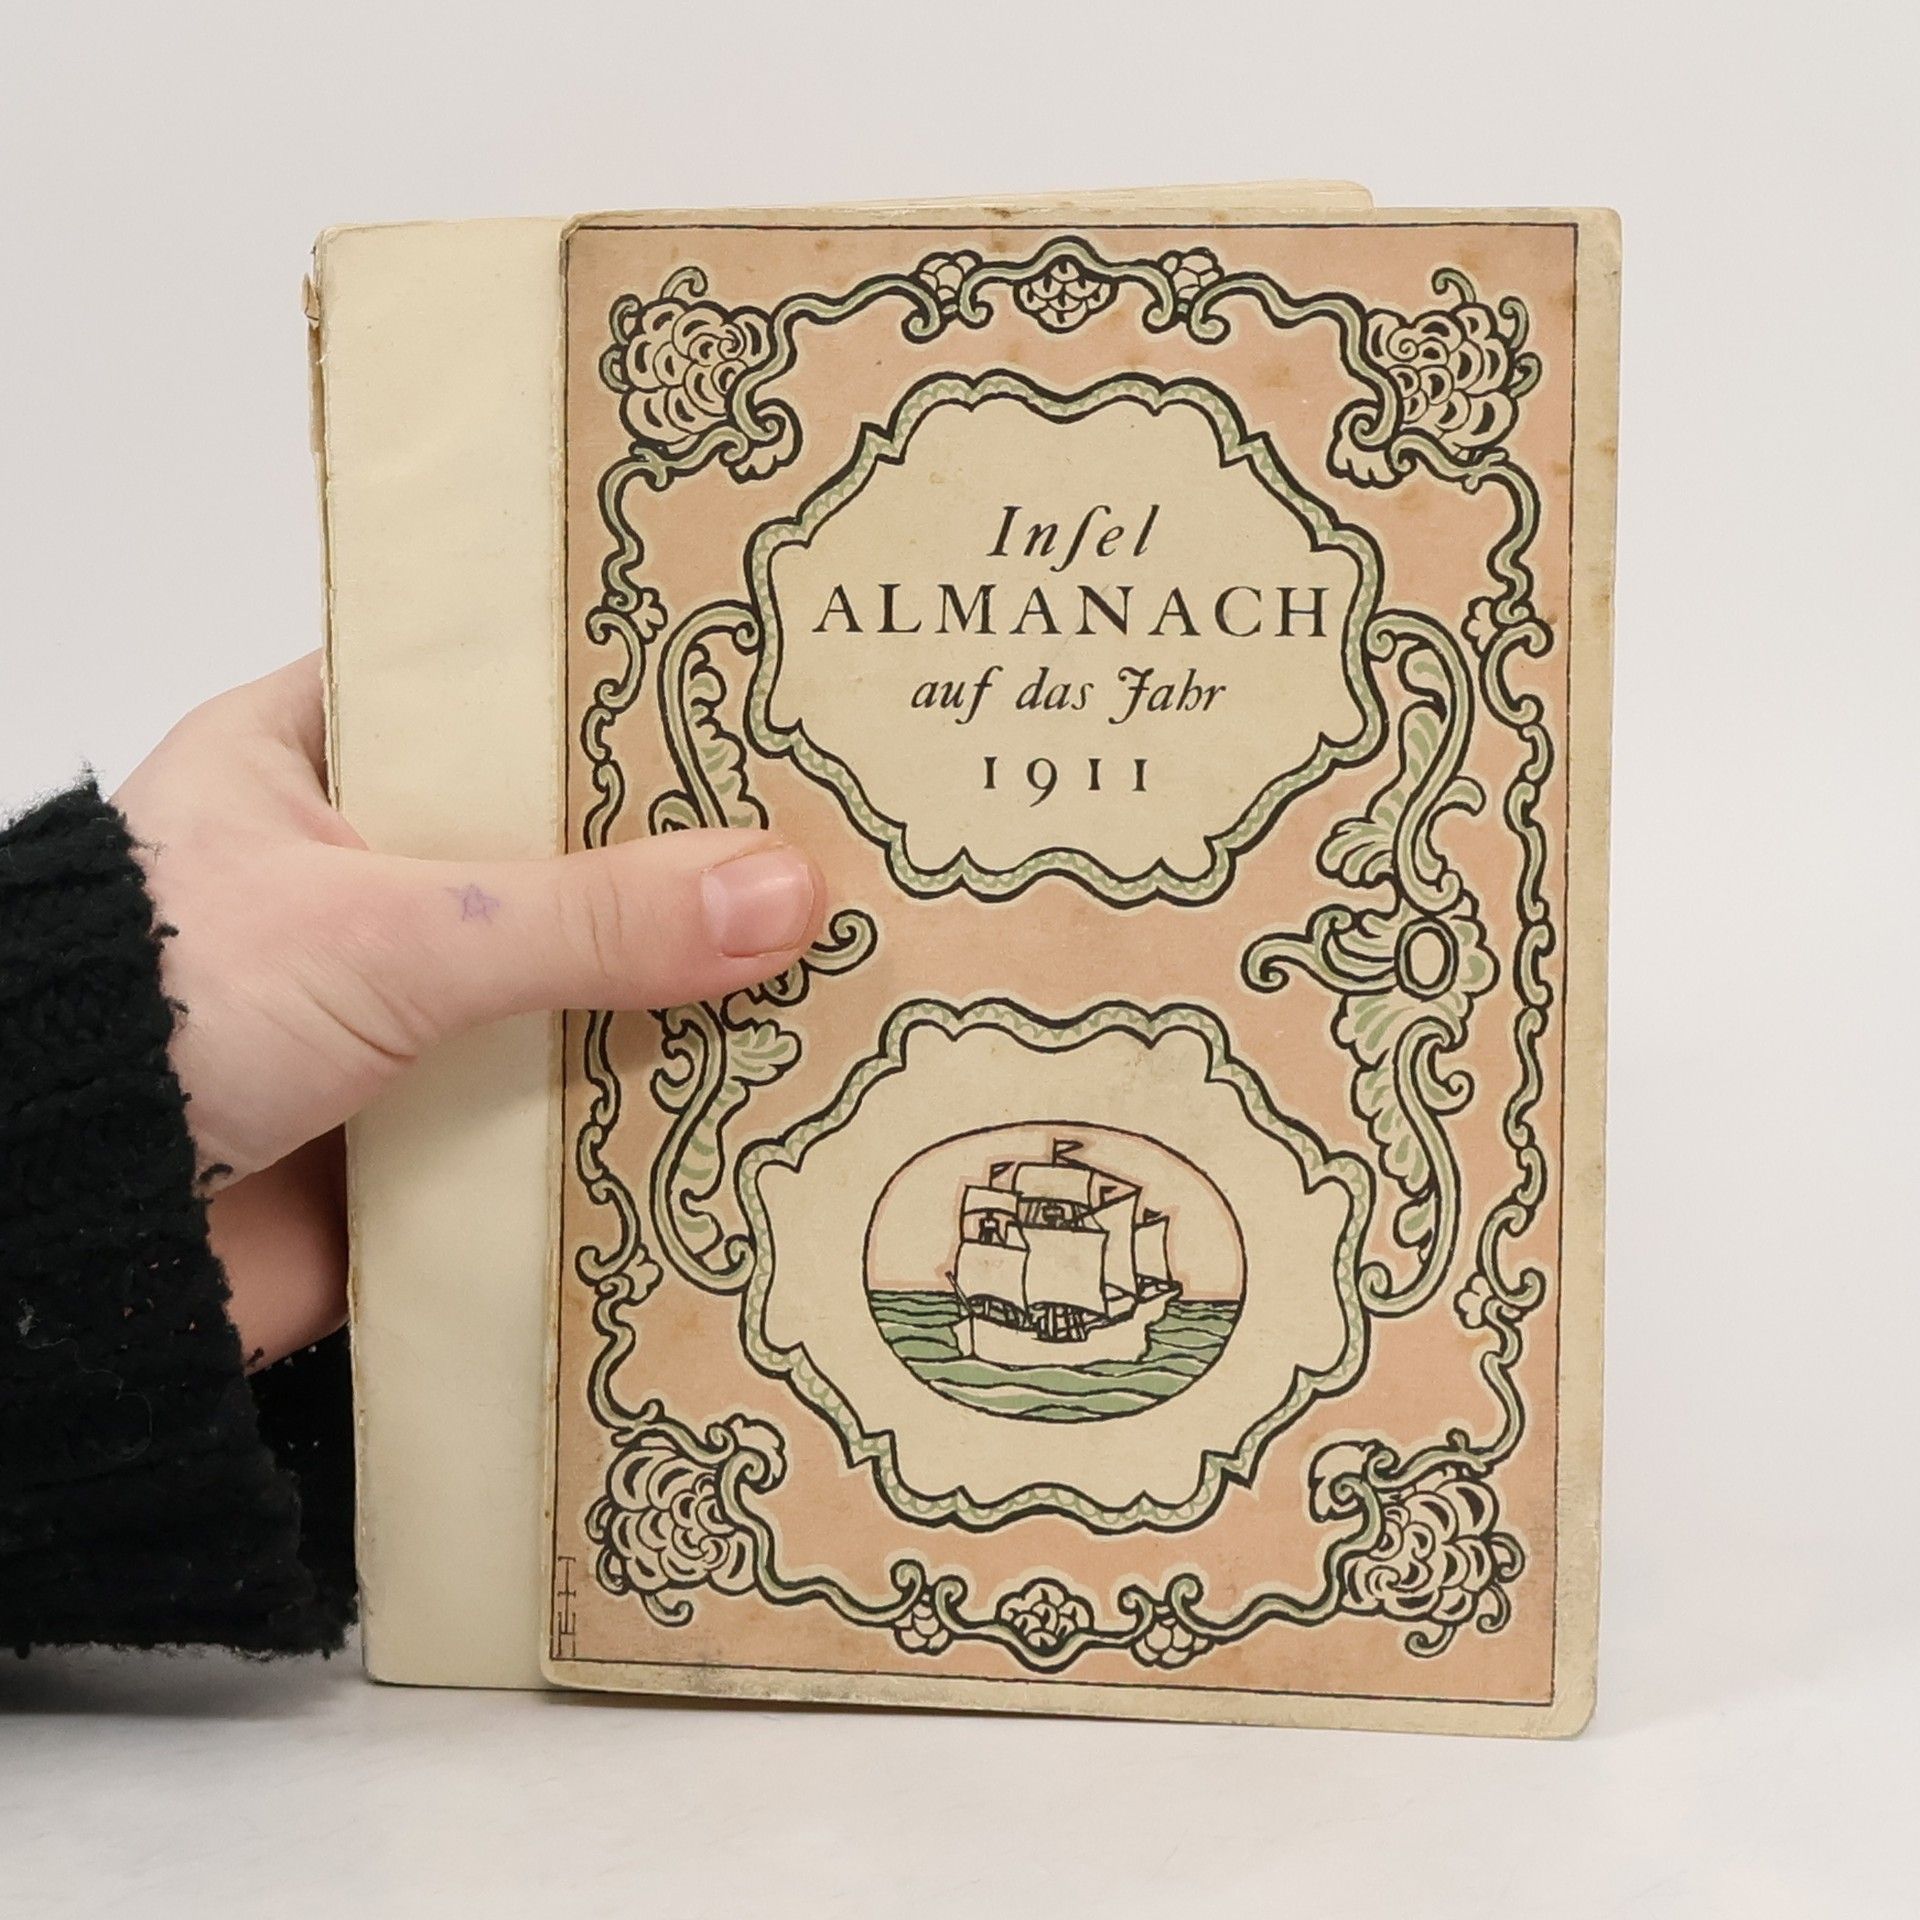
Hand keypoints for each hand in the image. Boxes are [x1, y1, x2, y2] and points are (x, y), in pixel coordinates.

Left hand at [112, 655, 823, 1368]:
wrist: (46, 1246)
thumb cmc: (151, 1020)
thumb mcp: (383, 930)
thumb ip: (584, 915)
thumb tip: (790, 890)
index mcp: (313, 760)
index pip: (498, 693)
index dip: (625, 698)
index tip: (762, 700)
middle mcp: (363, 878)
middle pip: (560, 850)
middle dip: (683, 863)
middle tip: (839, 836)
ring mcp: (398, 1008)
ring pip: (571, 985)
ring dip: (678, 996)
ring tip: (845, 959)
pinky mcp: (424, 1129)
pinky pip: (559, 1108)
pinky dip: (642, 1111)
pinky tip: (772, 1090)